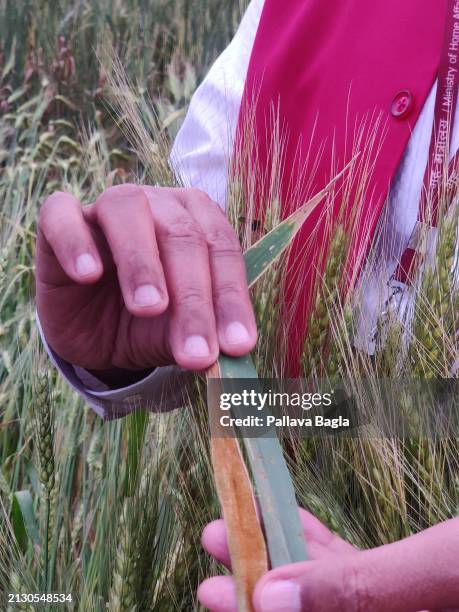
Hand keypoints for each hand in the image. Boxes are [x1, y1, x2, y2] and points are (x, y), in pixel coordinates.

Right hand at [36, 184, 256, 371]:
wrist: (95, 332)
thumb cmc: (147, 324)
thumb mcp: (176, 332)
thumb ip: (201, 333)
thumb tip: (232, 353)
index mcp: (197, 220)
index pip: (221, 249)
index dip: (230, 298)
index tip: (236, 345)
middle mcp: (157, 204)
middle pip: (181, 234)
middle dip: (193, 297)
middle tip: (196, 351)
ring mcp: (106, 207)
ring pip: (128, 209)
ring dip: (141, 261)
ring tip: (148, 308)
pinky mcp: (59, 222)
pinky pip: (61, 215)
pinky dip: (75, 241)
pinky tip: (87, 276)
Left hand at [198, 509, 458, 611]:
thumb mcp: (441, 574)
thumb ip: (362, 590)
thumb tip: (272, 600)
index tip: (213, 589)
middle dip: (258, 580)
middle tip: (215, 540)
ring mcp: (401, 606)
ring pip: (331, 591)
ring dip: (283, 554)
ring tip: (241, 519)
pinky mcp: (414, 585)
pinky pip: (358, 571)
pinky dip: (322, 545)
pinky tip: (295, 517)